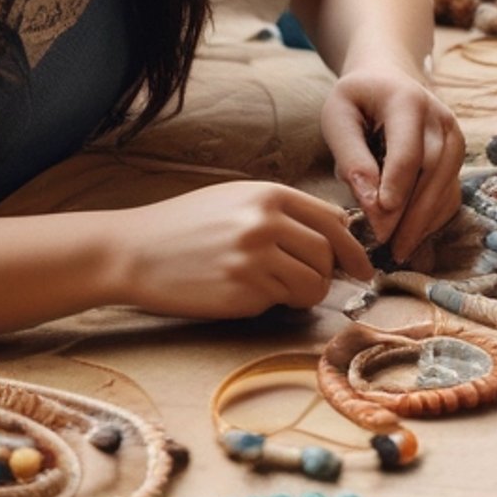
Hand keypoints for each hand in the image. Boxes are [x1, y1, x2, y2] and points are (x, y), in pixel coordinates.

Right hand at [116, 182, 373, 319]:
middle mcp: (265, 222)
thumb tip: (334, 233)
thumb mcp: (234, 200)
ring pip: (313, 284)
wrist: (135, 251)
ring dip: (305, 293)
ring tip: (278, 290)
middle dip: (327, 274)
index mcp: (267, 194)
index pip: (333, 221)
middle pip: (328, 255)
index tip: (361, 267)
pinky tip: (245, 292)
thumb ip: (281, 211)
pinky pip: (280, 303)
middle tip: (311, 283)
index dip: (353, 248)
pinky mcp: (243, 291)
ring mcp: (255, 258)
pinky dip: (272, 303)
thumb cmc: (185, 226)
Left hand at [319, 64, 464, 254]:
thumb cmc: (357, 99)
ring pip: (445, 186)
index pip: (408, 149)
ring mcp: (455, 137)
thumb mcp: (339, 116)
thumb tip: (369, 202)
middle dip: (410, 213)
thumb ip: (350, 156)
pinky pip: (451, 193)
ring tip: (399, 249)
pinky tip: (413, 236)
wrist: (388, 78)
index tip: (381, 216)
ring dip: (423, 221)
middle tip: (388, 245)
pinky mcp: (457, 157)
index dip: (396, 185)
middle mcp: (440, 118)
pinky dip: (433, 218)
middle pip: (432, 172)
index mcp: (408, 100)